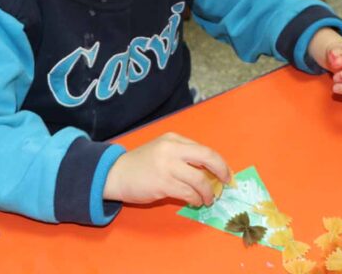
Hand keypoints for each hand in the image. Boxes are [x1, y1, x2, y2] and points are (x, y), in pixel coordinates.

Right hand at [104, 133, 230, 206]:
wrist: (115, 174)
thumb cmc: (141, 164)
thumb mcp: (162, 150)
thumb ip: (182, 154)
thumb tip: (209, 170)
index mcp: (174, 139)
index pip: (204, 149)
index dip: (219, 163)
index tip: (225, 174)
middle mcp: (172, 149)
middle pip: (207, 157)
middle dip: (221, 171)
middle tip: (225, 183)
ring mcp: (167, 166)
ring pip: (199, 180)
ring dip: (207, 192)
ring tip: (207, 199)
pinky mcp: (162, 184)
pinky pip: (187, 193)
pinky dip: (195, 199)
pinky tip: (195, 202)